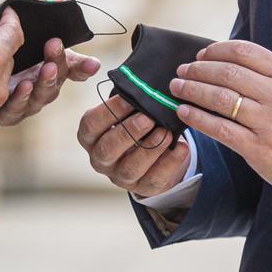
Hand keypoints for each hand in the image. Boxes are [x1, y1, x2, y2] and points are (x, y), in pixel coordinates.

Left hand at [0, 0, 102, 127]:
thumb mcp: (18, 13)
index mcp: (49, 61)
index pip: (74, 66)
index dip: (84, 65)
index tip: (92, 62)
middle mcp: (40, 82)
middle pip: (57, 77)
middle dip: (59, 62)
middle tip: (54, 45)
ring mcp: (26, 99)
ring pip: (42, 96)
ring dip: (45, 82)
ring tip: (44, 68)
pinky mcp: (5, 111)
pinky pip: (16, 109)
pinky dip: (21, 99)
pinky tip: (22, 85)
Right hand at [75, 94, 191, 197]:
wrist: (152, 152)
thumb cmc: (134, 122)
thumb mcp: (126, 112)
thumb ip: (128, 100)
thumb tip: (143, 84)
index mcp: (90, 137)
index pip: (90, 125)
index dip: (108, 111)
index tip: (127, 98)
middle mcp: (100, 159)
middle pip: (107, 149)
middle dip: (128, 132)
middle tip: (148, 118)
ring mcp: (120, 176)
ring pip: (131, 167)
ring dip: (150, 149)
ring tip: (167, 132)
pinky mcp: (142, 187)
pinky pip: (154, 180)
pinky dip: (170, 163)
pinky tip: (181, 147)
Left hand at [169, 39, 271, 197]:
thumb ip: (265, 74)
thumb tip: (221, 61)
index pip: (245, 51)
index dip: (216, 50)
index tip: (200, 55)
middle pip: (228, 73)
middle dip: (198, 70)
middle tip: (181, 72)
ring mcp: (269, 123)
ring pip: (220, 98)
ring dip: (192, 90)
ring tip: (177, 88)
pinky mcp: (258, 148)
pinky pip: (219, 128)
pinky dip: (197, 117)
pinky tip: (184, 112)